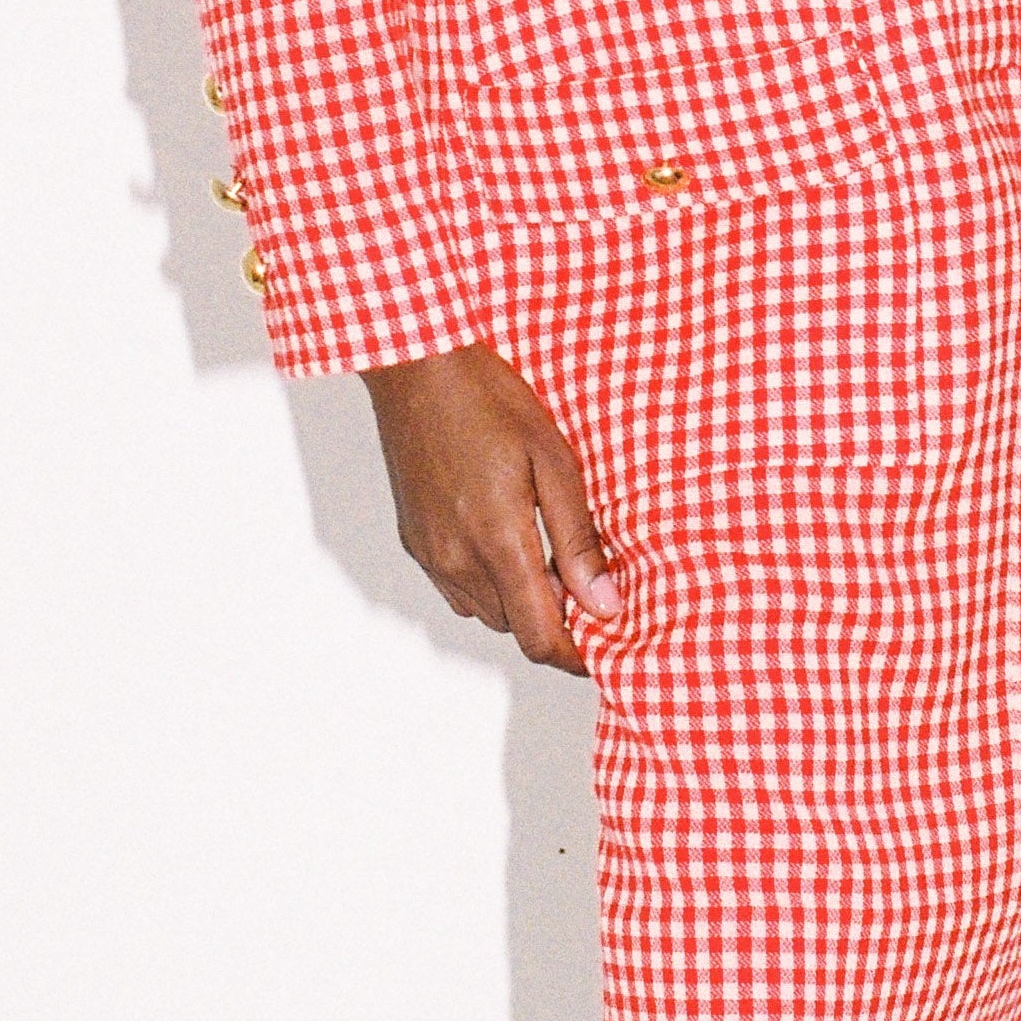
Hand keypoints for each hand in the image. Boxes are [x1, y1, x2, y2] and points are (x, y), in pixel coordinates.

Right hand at [364, 341, 620, 675]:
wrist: (417, 365)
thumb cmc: (488, 399)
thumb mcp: (554, 461)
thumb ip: (578, 540)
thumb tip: (605, 602)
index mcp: (497, 543)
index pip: (540, 638)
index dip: (578, 656)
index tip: (606, 646)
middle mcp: (455, 560)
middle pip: (514, 628)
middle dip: (553, 617)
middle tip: (583, 574)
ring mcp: (429, 553)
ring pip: (485, 613)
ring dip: (519, 600)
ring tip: (544, 549)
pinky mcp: (414, 541)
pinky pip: (457, 588)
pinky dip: (488, 582)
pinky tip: (505, 536)